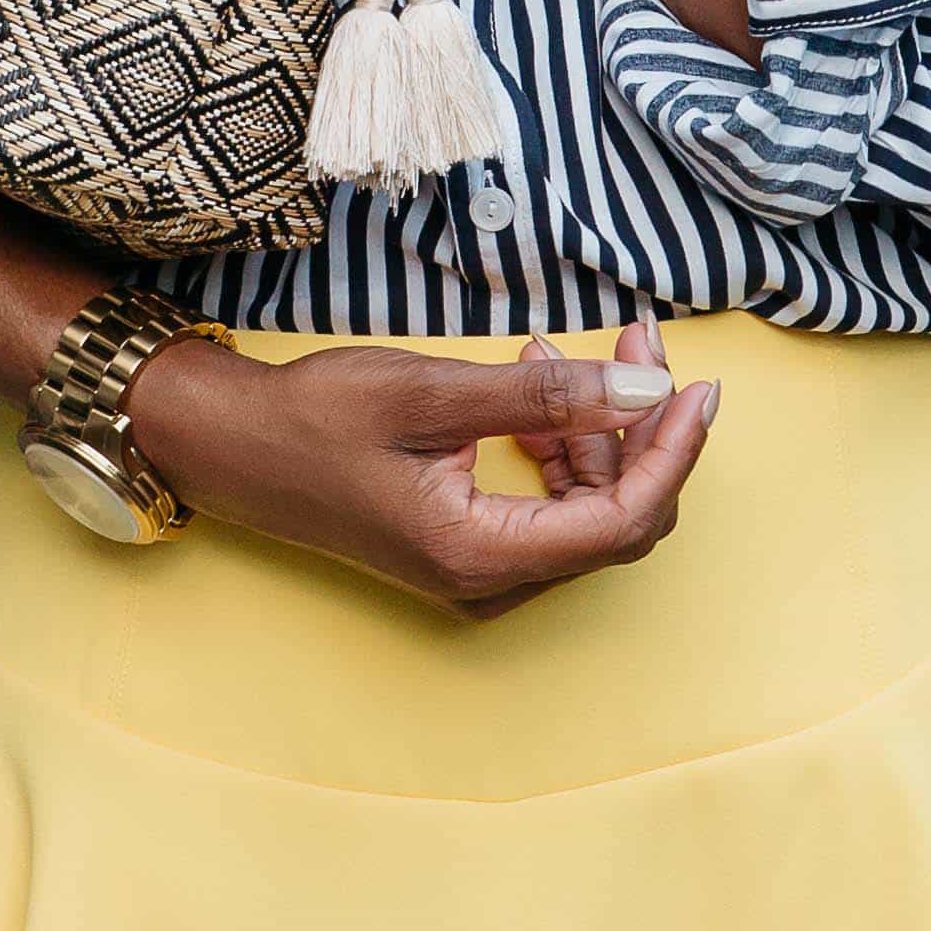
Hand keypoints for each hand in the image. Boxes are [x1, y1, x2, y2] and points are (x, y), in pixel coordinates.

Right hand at [120, 309, 718, 614]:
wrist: (233, 447)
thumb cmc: (315, 420)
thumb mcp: (431, 392)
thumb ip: (541, 396)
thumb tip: (645, 392)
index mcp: (482, 556)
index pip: (623, 520)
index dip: (673, 453)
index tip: (697, 386)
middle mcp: (488, 581)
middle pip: (617, 520)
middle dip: (642, 431)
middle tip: (644, 348)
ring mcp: (478, 570)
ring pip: (585, 509)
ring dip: (598, 429)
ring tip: (585, 352)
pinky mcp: (466, 547)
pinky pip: (548, 505)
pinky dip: (560, 443)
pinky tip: (541, 383)